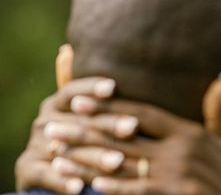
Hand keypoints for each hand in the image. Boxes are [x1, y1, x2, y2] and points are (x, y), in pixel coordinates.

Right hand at [15, 76, 126, 193]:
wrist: (51, 173)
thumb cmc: (87, 139)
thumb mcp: (93, 121)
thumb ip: (109, 109)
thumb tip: (141, 104)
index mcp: (58, 103)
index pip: (73, 90)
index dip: (91, 87)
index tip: (112, 86)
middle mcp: (44, 121)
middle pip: (79, 121)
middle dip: (108, 124)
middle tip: (133, 127)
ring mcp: (35, 144)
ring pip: (68, 150)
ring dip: (94, 157)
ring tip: (118, 161)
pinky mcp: (27, 169)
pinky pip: (46, 175)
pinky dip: (63, 182)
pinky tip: (80, 188)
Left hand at [55, 73, 220, 194]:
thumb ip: (219, 109)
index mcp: (190, 131)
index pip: (143, 112)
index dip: (110, 105)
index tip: (81, 99)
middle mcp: (180, 150)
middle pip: (124, 137)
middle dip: (85, 131)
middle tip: (53, 126)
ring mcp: (176, 175)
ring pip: (123, 164)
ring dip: (87, 160)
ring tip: (58, 155)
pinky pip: (138, 191)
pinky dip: (114, 188)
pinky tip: (90, 185)